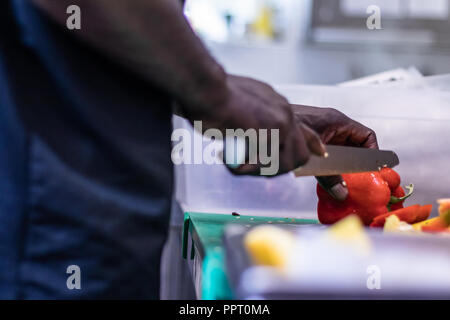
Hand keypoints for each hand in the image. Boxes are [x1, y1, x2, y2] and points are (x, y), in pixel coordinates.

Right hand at [181, 75, 326, 175]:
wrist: (205, 88)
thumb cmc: (214, 95)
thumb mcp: (242, 104)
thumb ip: (255, 119)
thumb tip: (249, 135)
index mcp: (278, 105)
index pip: (305, 130)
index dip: (312, 145)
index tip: (320, 152)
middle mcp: (284, 112)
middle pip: (299, 154)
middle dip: (278, 167)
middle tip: (253, 166)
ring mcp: (279, 122)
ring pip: (284, 163)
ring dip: (261, 170)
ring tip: (239, 164)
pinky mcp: (269, 133)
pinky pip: (266, 163)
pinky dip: (248, 169)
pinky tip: (233, 162)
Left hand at [292, 105, 377, 200]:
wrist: (264, 122)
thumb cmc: (287, 127)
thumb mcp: (311, 153)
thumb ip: (327, 175)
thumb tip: (342, 193)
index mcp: (337, 121)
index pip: (366, 136)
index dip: (373, 153)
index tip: (373, 171)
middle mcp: (332, 126)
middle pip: (355, 146)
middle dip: (357, 164)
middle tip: (358, 182)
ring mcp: (322, 133)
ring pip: (341, 151)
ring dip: (342, 166)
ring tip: (344, 182)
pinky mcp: (311, 140)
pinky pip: (328, 154)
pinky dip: (330, 166)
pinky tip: (327, 178)